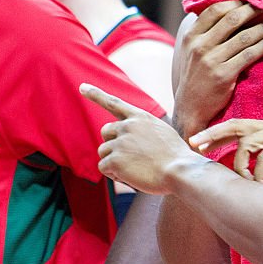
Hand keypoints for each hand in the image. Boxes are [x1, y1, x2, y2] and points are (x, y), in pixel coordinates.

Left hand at [83, 83, 202, 194]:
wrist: (181, 171)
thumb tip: (126, 140)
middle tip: (130, 156)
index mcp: (140, 117)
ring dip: (115, 162)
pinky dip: (114, 174)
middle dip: (113, 144)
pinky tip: (132, 176)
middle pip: (106, 132)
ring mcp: (120, 142)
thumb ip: (143, 131)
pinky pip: (104, 168)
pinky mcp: (115, 160)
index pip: (114, 102)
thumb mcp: (163, 133)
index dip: (96, 94)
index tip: (82, 87)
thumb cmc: (176, 158)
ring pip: (104, 152)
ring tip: (137, 168)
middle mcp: (127, 126)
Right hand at [174, 1, 262, 136]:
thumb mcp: (193, 51)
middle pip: (233, 18)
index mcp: (191, 35)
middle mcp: (200, 45)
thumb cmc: (197, 77)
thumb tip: (232, 10)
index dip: (238, 1)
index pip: (216, 9)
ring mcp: (211, 60)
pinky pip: (249, 54)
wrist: (190, 108)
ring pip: (245, 36)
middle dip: (256, 9)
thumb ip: (207, 32)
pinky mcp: (224, 75)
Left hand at [189, 119, 262, 183]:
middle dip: (212, 135)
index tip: (199, 146)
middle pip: (234, 126)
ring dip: (238, 164)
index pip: (237, 129)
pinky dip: (259, 172)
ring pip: (246, 143)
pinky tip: (261, 185)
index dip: (217, 135)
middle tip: (195, 145)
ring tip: (242, 182)